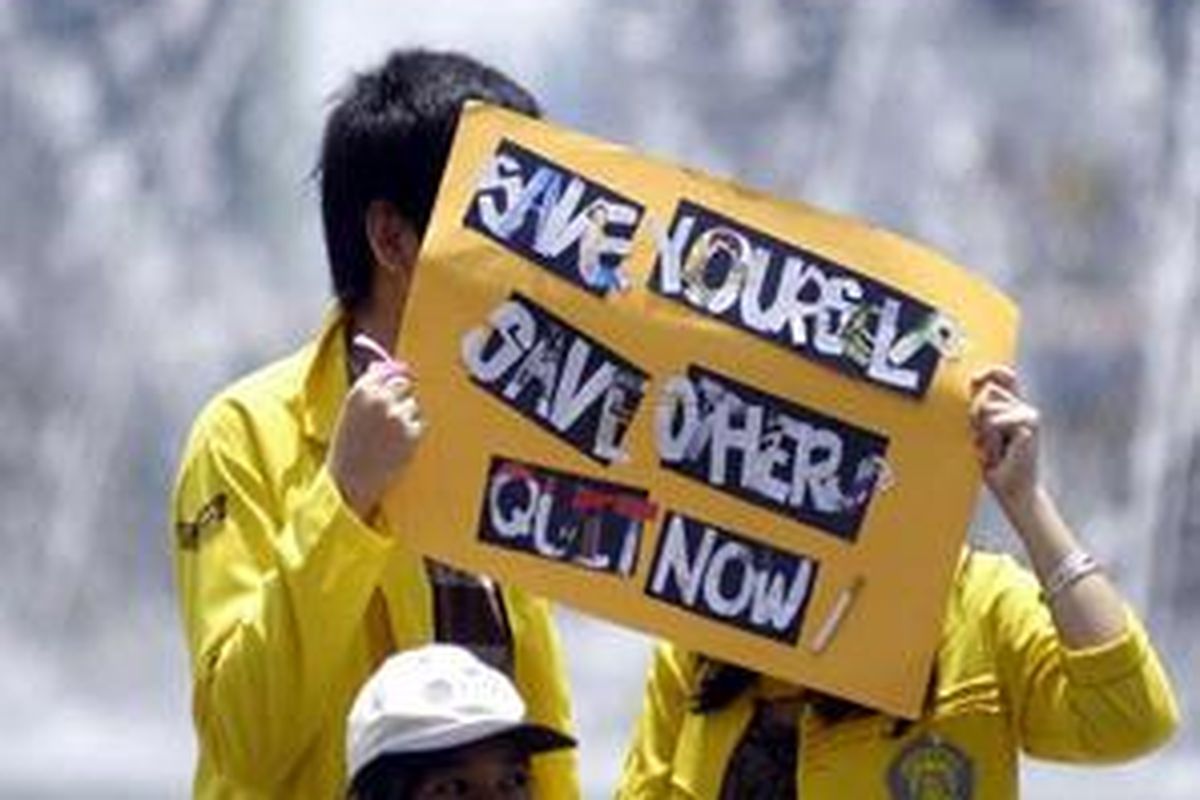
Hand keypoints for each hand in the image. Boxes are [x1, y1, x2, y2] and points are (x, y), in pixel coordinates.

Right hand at [327, 360, 424, 522]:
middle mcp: (379, 399)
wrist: (349, 481)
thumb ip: (367, 388)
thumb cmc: (348, 446)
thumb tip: (383, 365)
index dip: (397, 373)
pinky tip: (396, 446)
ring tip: (389, 436)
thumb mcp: (350, 411)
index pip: (388, 369)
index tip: (404, 375)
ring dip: (407, 416)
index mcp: (360, 391)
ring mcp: (397, 416)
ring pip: (413, 405)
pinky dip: (412, 433)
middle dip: (402, 395)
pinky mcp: (412, 433)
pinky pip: (419, 424)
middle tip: (393, 414)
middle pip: (404, 383)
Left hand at [969, 366, 1039, 510]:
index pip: (1005, 378)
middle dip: (976, 417)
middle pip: (987, 393)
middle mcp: (1024, 408)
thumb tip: (973, 383)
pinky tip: (1000, 453)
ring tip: (993, 448)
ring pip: (987, 408)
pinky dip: (990, 440)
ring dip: (982, 432)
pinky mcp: (1029, 425)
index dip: (990, 372)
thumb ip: (980, 409)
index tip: (975, 379)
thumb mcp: (982, 433)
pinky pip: (993, 423)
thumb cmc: (996, 463)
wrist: (1014, 490)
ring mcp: (1029, 415)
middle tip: (986, 441)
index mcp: (1014, 407)